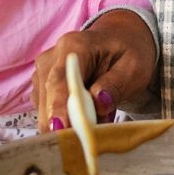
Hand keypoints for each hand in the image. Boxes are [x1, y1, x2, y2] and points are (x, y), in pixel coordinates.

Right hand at [31, 10, 156, 130]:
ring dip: (70, 122)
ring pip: (46, 111)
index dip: (58, 107)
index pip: (60, 81)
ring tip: (98, 114)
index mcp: (73, 46)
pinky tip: (86, 111)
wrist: (117, 42)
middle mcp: (51, 58)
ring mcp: (41, 74)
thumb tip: (99, 103)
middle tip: (97, 132)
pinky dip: (66, 120)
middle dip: (68, 123)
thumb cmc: (126, 53)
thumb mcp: (133, 67)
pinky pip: (47, 113)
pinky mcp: (40, 89)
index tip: (61, 128)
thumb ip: (115, 85)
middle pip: (49, 100)